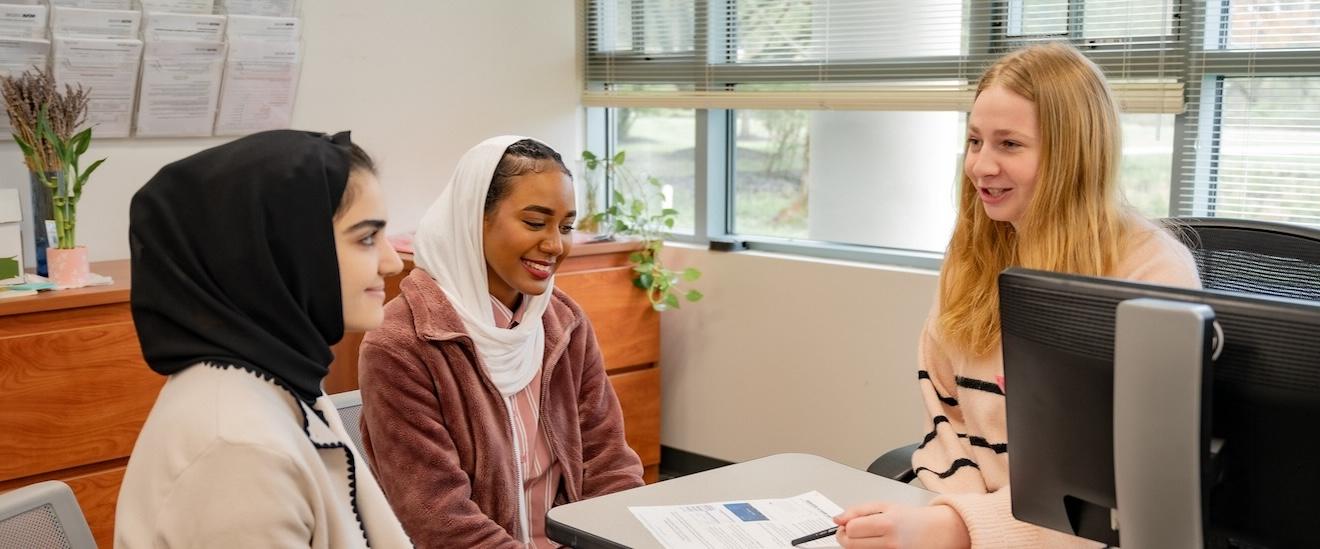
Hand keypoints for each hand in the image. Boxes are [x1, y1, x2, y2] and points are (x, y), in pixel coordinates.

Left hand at [832, 502, 970, 548]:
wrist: (936, 531)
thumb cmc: (911, 518)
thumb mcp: (885, 506)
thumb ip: (858, 511)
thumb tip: (838, 519)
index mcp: (887, 524)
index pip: (852, 529)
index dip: (845, 526)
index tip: (847, 524)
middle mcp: (890, 543)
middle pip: (851, 545)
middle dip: (846, 537)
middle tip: (852, 532)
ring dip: (858, 545)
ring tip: (868, 536)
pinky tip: (876, 544)